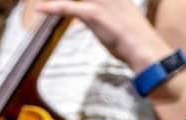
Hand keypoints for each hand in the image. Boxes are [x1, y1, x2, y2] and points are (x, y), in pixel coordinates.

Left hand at [35, 0, 172, 70]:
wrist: (145, 49)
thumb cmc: (136, 40)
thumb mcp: (124, 19)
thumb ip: (109, 14)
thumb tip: (101, 18)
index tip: (80, 1)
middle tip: (72, 8)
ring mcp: (101, 0)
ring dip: (58, 1)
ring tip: (44, 4)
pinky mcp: (93, 13)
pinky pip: (67, 7)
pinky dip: (51, 8)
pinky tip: (40, 8)